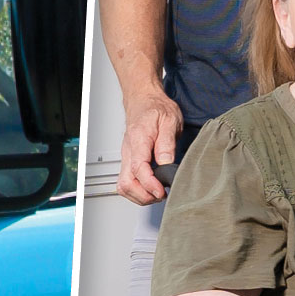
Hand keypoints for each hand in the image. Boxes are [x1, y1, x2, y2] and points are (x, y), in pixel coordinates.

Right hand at [116, 89, 182, 203]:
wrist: (144, 99)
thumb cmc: (156, 108)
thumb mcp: (170, 120)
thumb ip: (167, 143)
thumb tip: (167, 164)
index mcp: (139, 140)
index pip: (138, 169)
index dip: (150, 184)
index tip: (162, 191)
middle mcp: (129, 151)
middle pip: (126, 183)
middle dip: (144, 195)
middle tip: (162, 194)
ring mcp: (126, 157)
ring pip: (124, 186)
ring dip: (140, 196)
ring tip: (157, 194)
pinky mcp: (129, 160)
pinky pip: (127, 181)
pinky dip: (138, 191)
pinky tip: (150, 189)